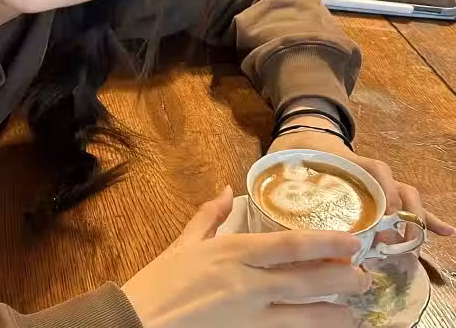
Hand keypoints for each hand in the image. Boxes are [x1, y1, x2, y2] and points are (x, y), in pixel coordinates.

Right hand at [122, 187, 371, 327]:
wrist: (139, 324)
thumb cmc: (159, 282)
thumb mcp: (183, 243)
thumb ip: (209, 215)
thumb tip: (226, 189)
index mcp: (232, 252)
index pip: (289, 245)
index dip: (325, 242)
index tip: (352, 240)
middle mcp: (247, 283)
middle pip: (305, 280)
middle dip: (340, 277)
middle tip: (364, 275)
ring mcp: (249, 316)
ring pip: (304, 315)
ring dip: (334, 312)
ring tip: (355, 309)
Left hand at [268, 130, 454, 238]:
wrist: (305, 128)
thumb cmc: (294, 145)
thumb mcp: (283, 154)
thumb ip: (276, 169)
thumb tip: (258, 187)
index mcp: (345, 160)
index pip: (373, 168)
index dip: (384, 188)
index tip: (387, 211)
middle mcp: (365, 172)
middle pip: (396, 187)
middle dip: (403, 213)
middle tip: (399, 240)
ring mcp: (373, 182)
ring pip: (404, 197)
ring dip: (416, 219)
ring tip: (423, 243)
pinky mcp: (375, 193)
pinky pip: (403, 204)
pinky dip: (424, 218)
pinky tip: (445, 233)